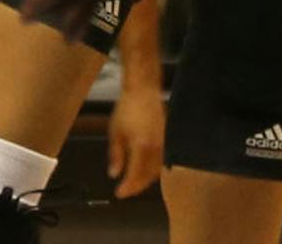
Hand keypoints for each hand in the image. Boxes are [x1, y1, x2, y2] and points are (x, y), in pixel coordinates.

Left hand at [107, 79, 165, 198]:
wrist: (143, 90)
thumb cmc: (128, 108)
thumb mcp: (115, 132)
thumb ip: (115, 155)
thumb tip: (114, 174)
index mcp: (141, 146)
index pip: (135, 175)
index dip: (127, 188)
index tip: (119, 193)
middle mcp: (156, 147)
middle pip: (148, 176)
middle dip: (137, 186)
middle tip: (126, 190)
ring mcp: (164, 142)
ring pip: (157, 170)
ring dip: (146, 179)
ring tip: (135, 182)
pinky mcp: (167, 138)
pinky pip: (162, 160)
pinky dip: (153, 169)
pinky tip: (146, 169)